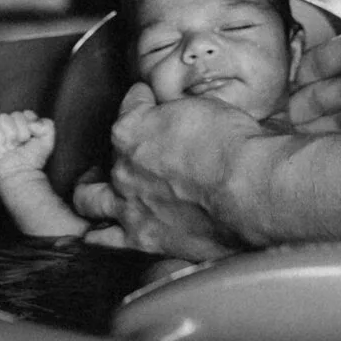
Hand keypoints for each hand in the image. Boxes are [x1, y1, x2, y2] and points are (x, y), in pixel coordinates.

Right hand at [0, 110, 56, 178]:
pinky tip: (1, 148)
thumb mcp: (47, 140)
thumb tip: (32, 123)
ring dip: (10, 135)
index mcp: (22, 122)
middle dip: (22, 132)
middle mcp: (7, 124)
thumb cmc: (32, 159)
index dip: (31, 125)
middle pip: (15, 114)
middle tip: (20, 145)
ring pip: (3, 118)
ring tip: (11, 147)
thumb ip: (47, 125)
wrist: (20, 174)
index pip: (26, 113)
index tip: (31, 138)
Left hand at [83, 84, 289, 261]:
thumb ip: (178, 111)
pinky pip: (105, 240)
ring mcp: (129, 206)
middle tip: (130, 148)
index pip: (129, 106)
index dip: (141, 101)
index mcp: (133, 129)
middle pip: (109, 153)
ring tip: (94, 190)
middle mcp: (122, 168)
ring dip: (90, 192)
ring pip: (88, 199)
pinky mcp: (143, 239)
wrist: (251, 193)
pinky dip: (98, 235)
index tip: (148, 101)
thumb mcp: (205, 108)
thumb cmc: (234, 148)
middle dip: (118, 147)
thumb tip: (177, 112)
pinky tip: (96, 233)